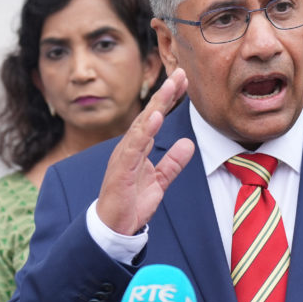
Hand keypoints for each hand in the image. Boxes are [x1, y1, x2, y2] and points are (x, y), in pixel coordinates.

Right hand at [96, 68, 195, 234]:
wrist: (114, 227)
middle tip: (180, 73)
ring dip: (156, 105)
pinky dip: (145, 131)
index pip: (155, 118)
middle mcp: (130, 147)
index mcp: (139, 148)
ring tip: (169, 87)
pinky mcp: (122, 169)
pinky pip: (134, 146)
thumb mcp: (159, 181)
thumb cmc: (132, 203)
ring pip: (142, 125)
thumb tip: (188, 143)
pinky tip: (155, 116)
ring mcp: (125, 156)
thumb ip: (172, 163)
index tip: (183, 80)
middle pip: (149, 115)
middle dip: (165, 94)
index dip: (169, 99)